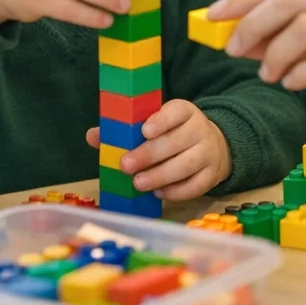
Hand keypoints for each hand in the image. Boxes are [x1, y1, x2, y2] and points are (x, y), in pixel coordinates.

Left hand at [85, 99, 230, 199]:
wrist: (212, 146)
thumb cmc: (173, 135)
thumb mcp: (155, 125)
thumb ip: (125, 130)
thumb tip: (92, 136)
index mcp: (184, 111)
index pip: (176, 111)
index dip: (162, 120)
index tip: (144, 130)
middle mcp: (200, 129)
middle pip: (177, 141)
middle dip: (150, 154)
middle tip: (127, 165)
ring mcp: (209, 153)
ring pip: (187, 164)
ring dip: (161, 175)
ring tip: (138, 183)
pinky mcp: (213, 175)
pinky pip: (196, 186)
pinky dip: (176, 191)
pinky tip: (158, 193)